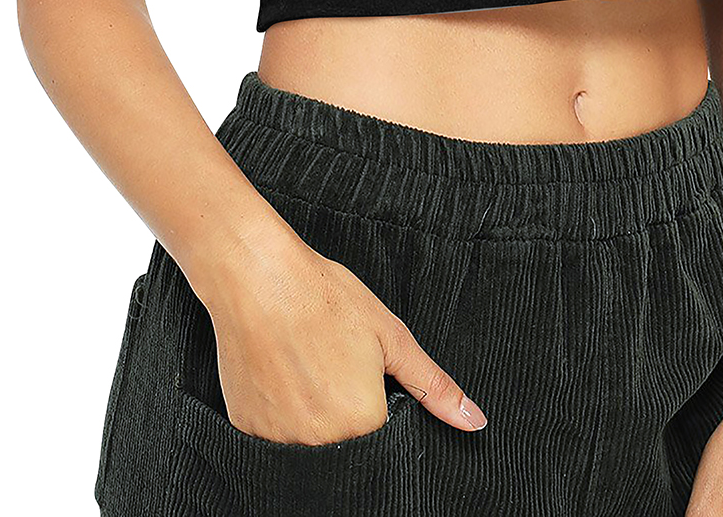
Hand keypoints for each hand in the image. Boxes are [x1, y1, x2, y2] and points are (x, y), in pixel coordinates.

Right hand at [205, 233, 487, 445]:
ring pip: (310, 443)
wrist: (256, 276)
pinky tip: (281, 373)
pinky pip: (275, 438)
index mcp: (361, 423)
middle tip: (330, 365)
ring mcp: (278, 441)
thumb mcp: (390, 335)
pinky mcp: (247, 430)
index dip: (376, 404)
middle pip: (346, 444)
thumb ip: (432, 385)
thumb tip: (475, 421)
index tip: (359, 375)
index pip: (383, 437)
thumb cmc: (324, 298)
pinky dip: (281, 414)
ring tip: (305, 365)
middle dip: (345, 413)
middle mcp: (319, 443)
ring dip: (313, 417)